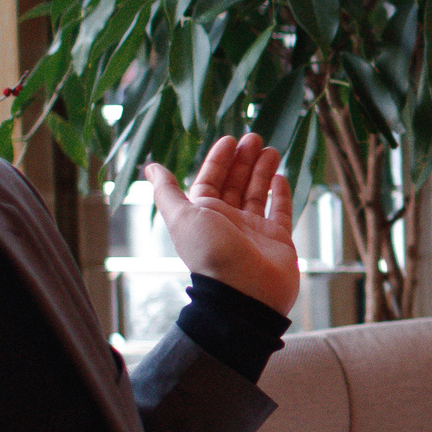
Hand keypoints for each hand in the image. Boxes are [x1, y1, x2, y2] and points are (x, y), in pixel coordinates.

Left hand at [146, 134, 299, 314]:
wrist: (244, 293)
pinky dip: (280, 194)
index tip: (231, 139)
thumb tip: (150, 167)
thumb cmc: (212, 253)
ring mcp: (254, 230)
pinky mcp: (278, 239)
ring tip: (271, 149)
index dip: (219, 159)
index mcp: (204, 214)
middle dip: (244, 160)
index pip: (211, 179)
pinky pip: (280, 212)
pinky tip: (281, 177)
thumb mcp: (182, 217)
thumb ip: (167, 191)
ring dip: (262, 171)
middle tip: (255, 137)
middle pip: (235, 183)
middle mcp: (228, 220)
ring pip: (258, 194)